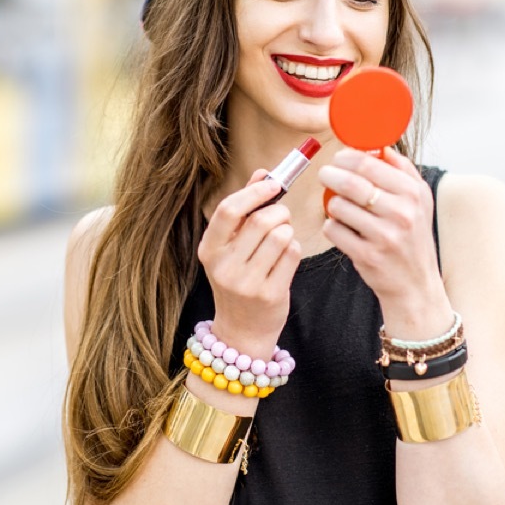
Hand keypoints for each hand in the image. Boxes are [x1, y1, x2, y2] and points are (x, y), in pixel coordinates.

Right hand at [197, 170, 300, 354]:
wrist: (241, 332)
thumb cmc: (239, 279)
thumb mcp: (231, 246)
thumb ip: (244, 209)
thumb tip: (263, 173)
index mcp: (209, 250)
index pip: (229, 211)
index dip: (254, 192)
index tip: (272, 184)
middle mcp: (224, 266)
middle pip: (261, 221)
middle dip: (279, 212)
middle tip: (281, 216)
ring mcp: (246, 283)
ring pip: (281, 236)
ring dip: (288, 231)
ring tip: (282, 239)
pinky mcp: (270, 294)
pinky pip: (292, 254)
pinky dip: (294, 249)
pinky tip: (285, 258)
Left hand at [318, 149, 450, 334]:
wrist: (415, 284)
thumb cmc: (413, 238)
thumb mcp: (420, 202)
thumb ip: (403, 170)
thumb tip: (380, 145)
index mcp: (414, 193)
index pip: (369, 164)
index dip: (346, 157)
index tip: (338, 158)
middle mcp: (402, 213)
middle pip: (351, 182)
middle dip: (330, 174)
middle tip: (325, 175)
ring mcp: (384, 236)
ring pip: (338, 206)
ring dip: (331, 203)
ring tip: (338, 206)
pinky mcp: (367, 255)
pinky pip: (334, 230)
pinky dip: (331, 226)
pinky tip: (341, 228)